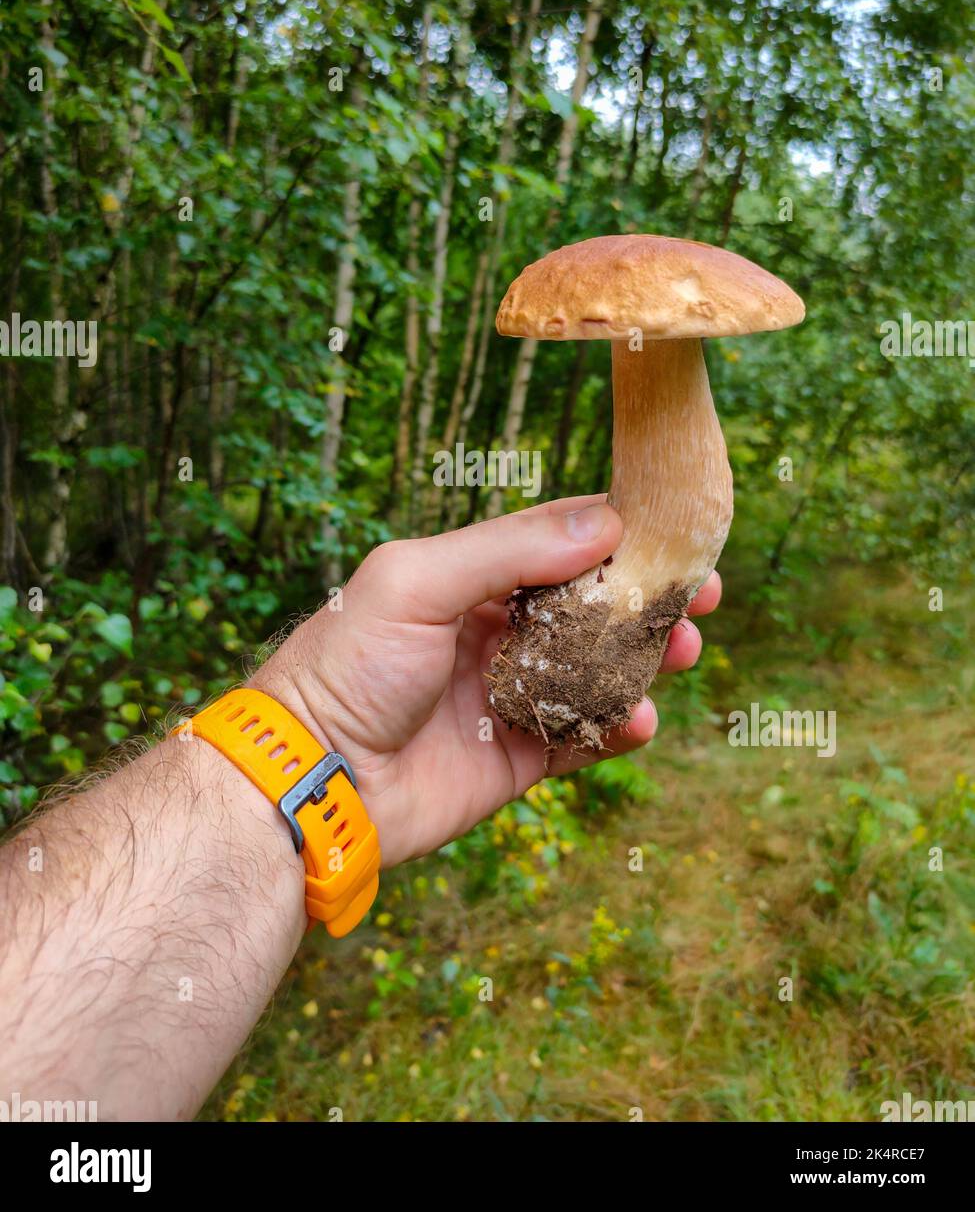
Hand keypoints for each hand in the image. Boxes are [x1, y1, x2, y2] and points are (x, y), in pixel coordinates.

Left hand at [250, 496, 720, 867]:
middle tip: (699, 598)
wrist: (312, 781)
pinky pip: (582, 738)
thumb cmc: (347, 665)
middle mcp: (491, 633)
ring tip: (679, 654)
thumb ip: (508, 549)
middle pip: (589, 609)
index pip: (556, 545)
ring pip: (596, 672)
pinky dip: (618, 728)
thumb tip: (606, 521)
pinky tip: (639, 720)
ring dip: (643, 661)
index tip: (675, 532)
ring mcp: (507, 697)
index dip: (619, 538)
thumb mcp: (416, 582)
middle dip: (645, 601)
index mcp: (465, 579)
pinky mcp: (515, 759)